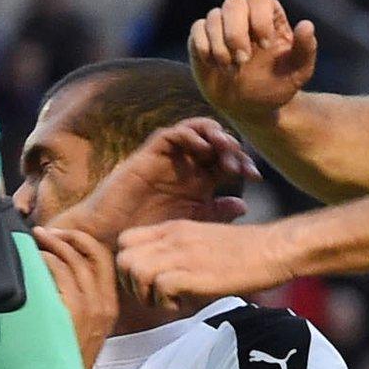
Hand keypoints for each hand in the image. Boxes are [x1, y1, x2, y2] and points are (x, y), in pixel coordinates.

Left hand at [33, 226, 117, 368]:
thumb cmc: (70, 351)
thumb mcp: (87, 324)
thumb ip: (83, 298)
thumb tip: (63, 268)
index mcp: (109, 304)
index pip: (104, 259)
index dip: (84, 241)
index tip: (65, 234)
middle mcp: (104, 303)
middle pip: (92, 254)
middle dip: (69, 236)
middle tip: (46, 232)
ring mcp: (90, 308)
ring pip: (75, 261)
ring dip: (53, 244)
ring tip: (36, 239)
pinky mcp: (74, 312)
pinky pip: (62, 274)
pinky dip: (48, 260)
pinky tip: (37, 259)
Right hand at [56, 118, 256, 242]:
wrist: (112, 239)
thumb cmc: (150, 236)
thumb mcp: (190, 226)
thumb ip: (214, 214)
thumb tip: (243, 204)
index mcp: (200, 181)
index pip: (228, 161)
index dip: (244, 164)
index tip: (256, 177)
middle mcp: (187, 165)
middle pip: (217, 142)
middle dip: (233, 148)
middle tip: (241, 164)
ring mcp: (169, 158)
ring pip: (197, 130)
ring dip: (215, 134)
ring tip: (225, 149)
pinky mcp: (149, 154)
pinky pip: (173, 133)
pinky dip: (190, 134)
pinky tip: (202, 148)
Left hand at [117, 219, 293, 309]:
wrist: (271, 250)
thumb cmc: (242, 252)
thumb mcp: (201, 241)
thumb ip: (178, 251)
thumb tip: (159, 278)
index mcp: (172, 229)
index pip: (126, 241)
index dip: (128, 266)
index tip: (146, 282)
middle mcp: (171, 238)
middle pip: (123, 259)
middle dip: (131, 284)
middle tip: (154, 296)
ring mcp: (181, 254)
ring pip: (135, 272)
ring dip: (147, 295)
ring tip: (169, 301)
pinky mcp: (193, 272)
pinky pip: (160, 287)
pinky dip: (166, 303)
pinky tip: (184, 304)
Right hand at [191, 0, 318, 125]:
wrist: (252, 108)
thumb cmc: (278, 86)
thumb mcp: (299, 72)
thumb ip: (306, 48)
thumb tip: (307, 25)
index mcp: (268, 17)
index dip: (260, 17)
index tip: (265, 45)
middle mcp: (243, 16)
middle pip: (234, 2)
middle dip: (236, 31)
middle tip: (244, 59)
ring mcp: (221, 27)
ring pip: (213, 16)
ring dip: (221, 44)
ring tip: (231, 68)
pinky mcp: (201, 40)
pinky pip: (197, 30)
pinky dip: (204, 46)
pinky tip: (215, 65)